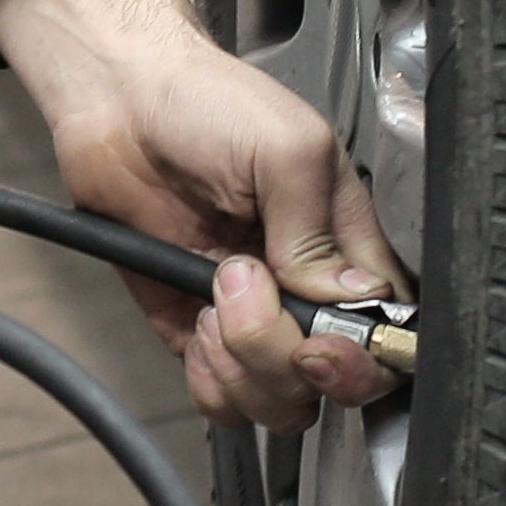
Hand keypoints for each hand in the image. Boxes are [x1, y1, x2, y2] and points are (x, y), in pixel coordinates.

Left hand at [0, 0, 404, 433]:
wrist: (120, 102)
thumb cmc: (208, 103)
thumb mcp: (287, 148)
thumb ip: (317, 229)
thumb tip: (346, 297)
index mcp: (347, 247)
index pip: (385, 334)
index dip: (360, 355)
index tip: (320, 338)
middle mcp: (305, 291)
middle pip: (329, 383)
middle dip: (286, 357)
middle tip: (246, 287)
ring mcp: (253, 317)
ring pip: (278, 402)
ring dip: (242, 363)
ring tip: (215, 292)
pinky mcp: (195, 331)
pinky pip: (220, 398)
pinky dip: (209, 378)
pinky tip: (196, 322)